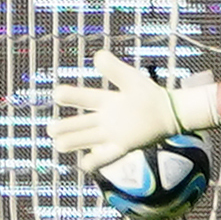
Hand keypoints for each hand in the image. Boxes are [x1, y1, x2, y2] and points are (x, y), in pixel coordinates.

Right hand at [49, 50, 186, 173]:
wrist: (169, 113)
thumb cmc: (149, 94)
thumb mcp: (131, 79)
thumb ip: (115, 69)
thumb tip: (97, 56)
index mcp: (107, 101)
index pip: (84, 98)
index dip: (70, 96)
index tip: (57, 93)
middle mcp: (105, 118)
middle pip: (81, 123)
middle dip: (65, 126)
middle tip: (51, 129)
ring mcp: (112, 134)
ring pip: (87, 139)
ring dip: (73, 142)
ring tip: (59, 144)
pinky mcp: (122, 146)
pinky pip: (105, 156)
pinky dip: (95, 160)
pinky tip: (85, 163)